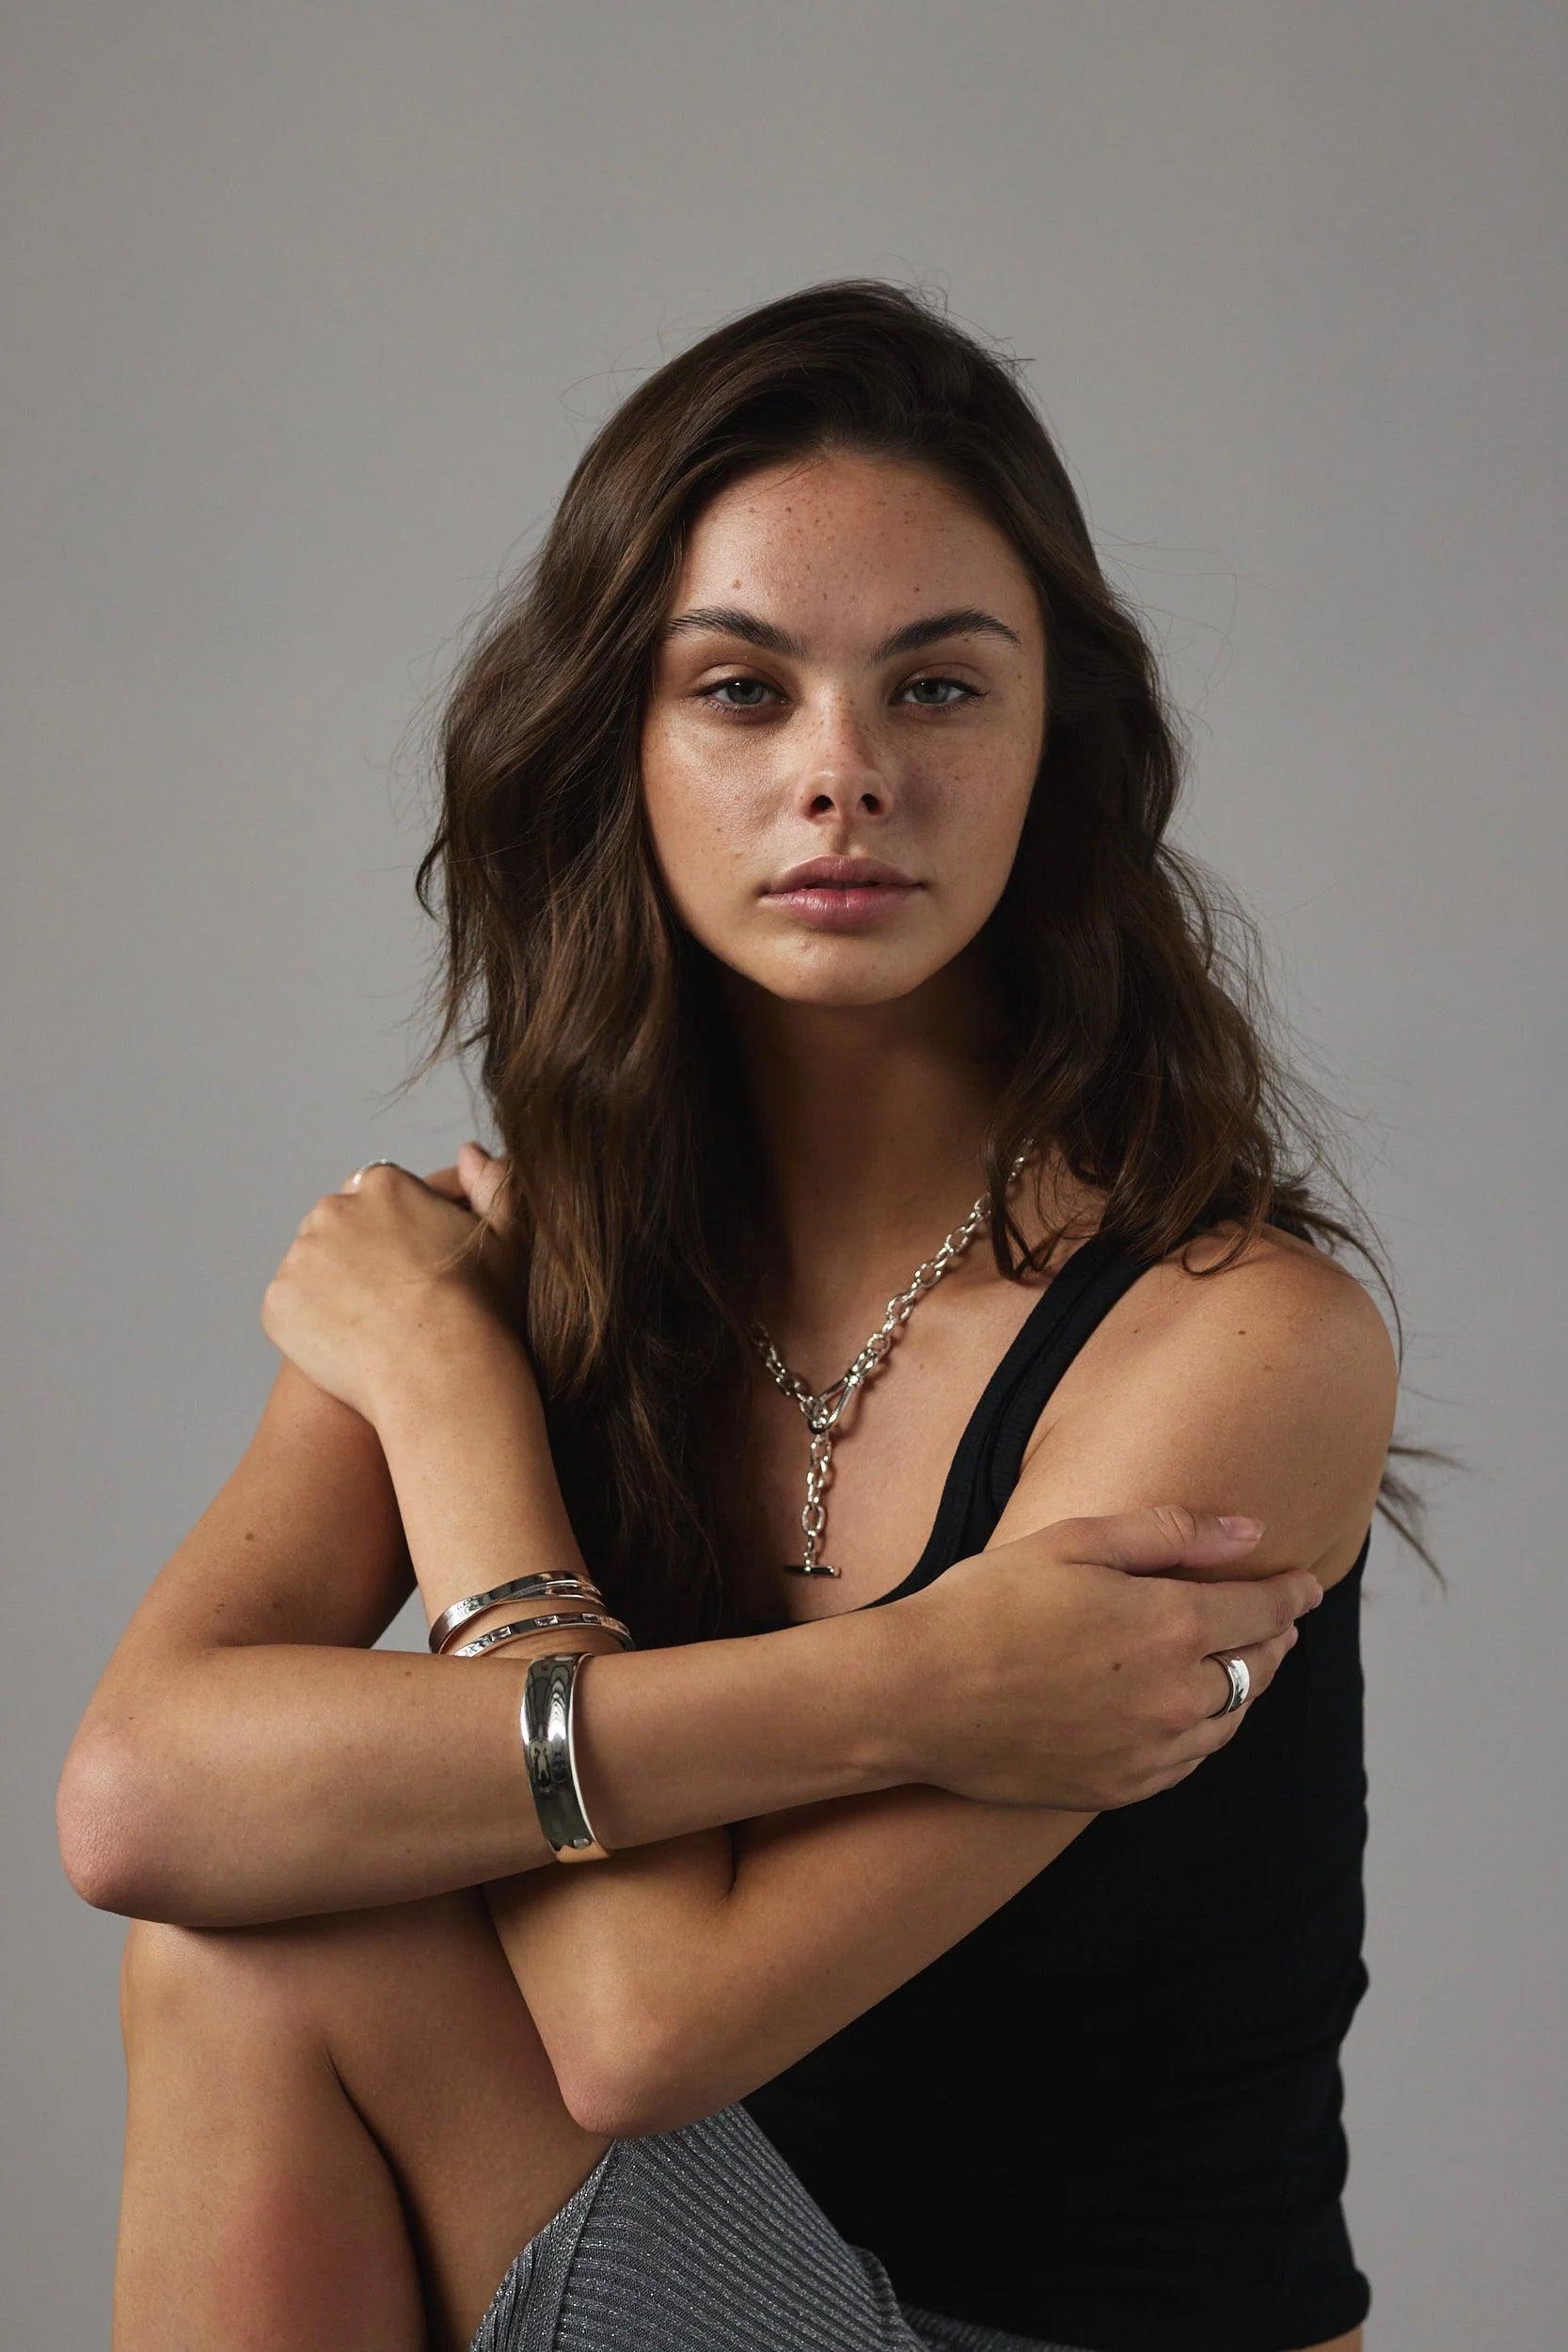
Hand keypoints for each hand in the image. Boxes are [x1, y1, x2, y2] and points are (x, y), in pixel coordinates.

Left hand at [260, 1144, 515, 1422]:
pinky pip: (289, 1308)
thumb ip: (493, 1184)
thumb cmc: (481, 1309)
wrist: (442, 1373)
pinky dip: (309, 1323)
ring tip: (370, 1326)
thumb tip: (470, 1152)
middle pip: (336, 1225)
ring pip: (311, 1266)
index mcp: (383, 1185)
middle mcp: (333, 1210)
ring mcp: (300, 1256)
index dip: (395, 1231)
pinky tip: (346, 1345)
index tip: (412, 1265)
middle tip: (390, 1298)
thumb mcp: (506, 1238)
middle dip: (356, 1253)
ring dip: (330, 1287)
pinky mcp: (278, 1302)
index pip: (375, 1195)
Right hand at [895, 1506, 1324, 1811]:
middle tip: (1279, 1622)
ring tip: (1242, 1666)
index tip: (1307, 1587)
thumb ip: (1170, 1533)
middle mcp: (1176, 1696)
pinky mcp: (1120, 1789)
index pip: (1261, 1610)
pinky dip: (1203, 1733)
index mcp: (1171, 1625)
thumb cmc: (987, 1605)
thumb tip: (1249, 1532)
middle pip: (1257, 1668)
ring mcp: (1150, 1751)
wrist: (918, 1696)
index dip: (1291, 1595)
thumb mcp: (1075, 1541)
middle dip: (1275, 1639)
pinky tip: (1190, 1716)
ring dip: (1245, 1688)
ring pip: (1228, 1721)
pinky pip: (1188, 1763)